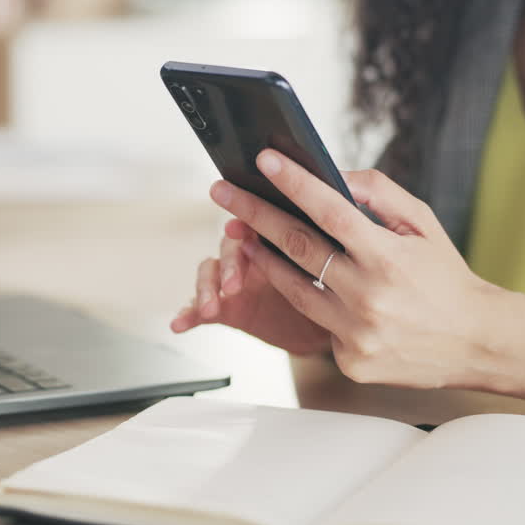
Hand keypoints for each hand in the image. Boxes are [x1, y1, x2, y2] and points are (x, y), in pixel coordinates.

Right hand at [170, 217, 331, 355]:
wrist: (334, 325)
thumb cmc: (338, 284)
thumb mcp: (340, 259)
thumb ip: (337, 231)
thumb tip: (344, 199)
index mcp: (278, 235)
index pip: (257, 221)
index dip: (244, 223)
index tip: (239, 229)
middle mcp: (252, 252)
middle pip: (230, 247)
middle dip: (229, 264)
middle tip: (233, 284)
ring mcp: (236, 279)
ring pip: (210, 272)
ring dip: (207, 287)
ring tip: (210, 307)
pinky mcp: (228, 307)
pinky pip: (201, 308)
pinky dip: (188, 314)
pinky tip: (180, 323)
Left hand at [206, 149, 505, 390]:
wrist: (475, 341)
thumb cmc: (445, 277)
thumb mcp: (423, 225)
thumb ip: (379, 194)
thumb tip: (335, 175)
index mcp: (388, 257)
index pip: (329, 211)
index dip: (294, 183)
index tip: (264, 161)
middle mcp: (369, 295)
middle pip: (295, 247)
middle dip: (254, 214)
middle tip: (222, 192)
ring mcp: (356, 332)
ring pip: (293, 289)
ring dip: (262, 258)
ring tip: (242, 234)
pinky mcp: (350, 360)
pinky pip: (317, 324)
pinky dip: (312, 302)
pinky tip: (310, 287)